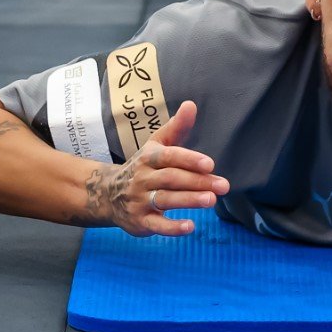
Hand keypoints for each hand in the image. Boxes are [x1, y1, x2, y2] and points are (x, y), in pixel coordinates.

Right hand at [85, 100, 228, 236]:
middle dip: (198, 182)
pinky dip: (172, 227)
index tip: (210, 164)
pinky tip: (191, 227)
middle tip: (223, 186)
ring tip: (211, 200)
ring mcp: (140, 200)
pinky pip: (156, 225)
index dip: (189, 159)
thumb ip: (177, 127)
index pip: (169, 156)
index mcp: (149, 158)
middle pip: (171, 179)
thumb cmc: (144, 167)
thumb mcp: (157, 145)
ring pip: (165, 199)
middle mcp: (143, 178)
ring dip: (189, 201)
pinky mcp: (140, 221)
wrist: (108, 194)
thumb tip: (191, 104)